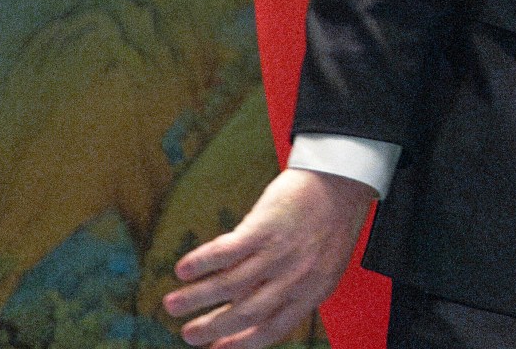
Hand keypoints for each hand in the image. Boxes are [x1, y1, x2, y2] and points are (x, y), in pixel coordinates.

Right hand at [162, 167, 374, 347]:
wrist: (343, 182)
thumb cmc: (331, 224)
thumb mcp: (322, 266)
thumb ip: (291, 289)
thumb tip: (248, 310)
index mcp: (313, 291)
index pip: (272, 329)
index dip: (241, 344)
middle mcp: (295, 277)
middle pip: (246, 313)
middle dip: (212, 328)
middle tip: (188, 335)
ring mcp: (279, 252)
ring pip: (230, 285)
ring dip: (196, 298)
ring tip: (172, 305)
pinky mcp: (265, 226)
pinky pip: (227, 252)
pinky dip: (202, 262)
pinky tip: (183, 269)